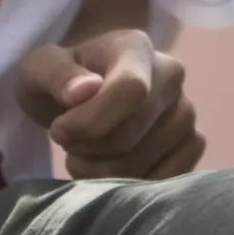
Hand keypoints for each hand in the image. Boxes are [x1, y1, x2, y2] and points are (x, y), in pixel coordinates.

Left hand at [15, 31, 204, 179]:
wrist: (83, 94)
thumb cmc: (61, 79)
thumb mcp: (40, 68)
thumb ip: (56, 75)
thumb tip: (83, 91)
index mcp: (135, 47)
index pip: (130, 90)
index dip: (90, 122)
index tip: (59, 130)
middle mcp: (171, 75)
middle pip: (129, 136)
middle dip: (86, 148)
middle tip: (68, 141)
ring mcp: (186, 113)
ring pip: (141, 165)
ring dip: (99, 172)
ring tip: (86, 153)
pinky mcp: (193, 145)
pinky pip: (160, 182)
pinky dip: (127, 188)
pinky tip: (110, 170)